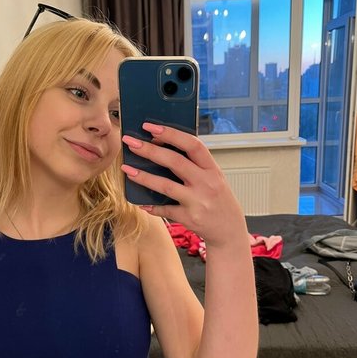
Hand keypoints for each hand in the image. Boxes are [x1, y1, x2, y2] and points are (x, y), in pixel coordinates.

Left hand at [121, 122, 246, 247]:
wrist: (229, 230)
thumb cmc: (217, 200)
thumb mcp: (213, 178)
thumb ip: (194, 165)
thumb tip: (160, 148)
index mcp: (212, 169)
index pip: (192, 144)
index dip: (171, 134)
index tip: (151, 127)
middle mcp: (206, 183)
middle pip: (175, 161)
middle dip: (150, 150)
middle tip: (131, 142)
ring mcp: (198, 201)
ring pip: (166, 185)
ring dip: (143, 177)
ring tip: (127, 169)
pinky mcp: (189, 218)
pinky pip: (165, 209)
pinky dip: (152, 206)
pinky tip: (140, 203)